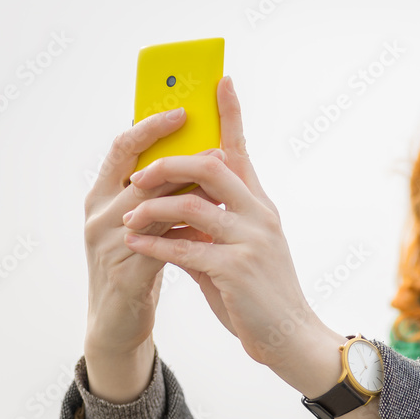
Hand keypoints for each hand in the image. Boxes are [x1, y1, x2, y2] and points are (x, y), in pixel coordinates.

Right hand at [83, 106, 220, 356]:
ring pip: (151, 208)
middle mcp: (98, 216)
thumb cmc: (135, 268)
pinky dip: (188, 234)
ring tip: (223, 183)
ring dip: (190, 194)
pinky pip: (161, 247)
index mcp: (101, 197)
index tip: (183, 111)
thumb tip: (201, 160)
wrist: (116, 324)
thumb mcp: (145, 225)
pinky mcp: (125, 274)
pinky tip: (212, 227)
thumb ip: (162, 197)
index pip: (122, 149)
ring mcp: (108, 245)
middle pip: (141, 175)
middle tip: (218, 147)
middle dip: (181, 161)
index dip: (150, 127)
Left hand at [121, 76, 321, 367]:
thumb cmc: (260, 296)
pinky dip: (155, 245)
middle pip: (210, 166)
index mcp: (261, 206)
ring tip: (128, 219)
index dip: (231, 113)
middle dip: (168, 163)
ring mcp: (250, 241)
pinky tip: (135, 244)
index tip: (219, 80)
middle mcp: (259, 215)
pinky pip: (185, 248)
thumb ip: (208, 229)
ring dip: (152, 208)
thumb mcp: (239, 253)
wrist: (291, 337)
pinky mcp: (236, 270)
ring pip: (192, 205)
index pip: (242, 150)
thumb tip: (170, 213)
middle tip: (139, 173)